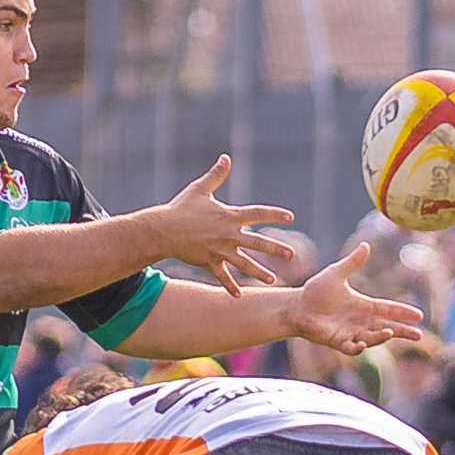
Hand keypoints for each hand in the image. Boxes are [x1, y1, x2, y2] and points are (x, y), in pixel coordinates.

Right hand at [159, 155, 294, 296]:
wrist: (163, 230)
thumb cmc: (181, 208)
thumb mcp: (200, 189)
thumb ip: (216, 175)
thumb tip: (226, 157)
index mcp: (229, 216)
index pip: (258, 213)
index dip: (274, 214)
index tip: (290, 216)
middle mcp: (228, 234)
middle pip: (257, 242)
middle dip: (275, 249)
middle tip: (292, 255)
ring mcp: (219, 250)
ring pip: (244, 264)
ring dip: (259, 272)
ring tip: (273, 280)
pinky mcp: (209, 262)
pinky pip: (222, 276)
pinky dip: (230, 286)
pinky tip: (239, 296)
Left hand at [287, 243, 424, 354]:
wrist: (296, 306)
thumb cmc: (315, 291)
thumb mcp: (336, 274)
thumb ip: (352, 262)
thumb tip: (366, 245)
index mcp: (363, 305)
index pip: (388, 309)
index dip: (403, 311)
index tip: (419, 315)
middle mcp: (360, 321)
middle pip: (387, 328)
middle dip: (403, 332)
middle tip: (419, 335)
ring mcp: (350, 333)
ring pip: (372, 338)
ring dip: (381, 337)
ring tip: (390, 333)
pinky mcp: (337, 341)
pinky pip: (351, 348)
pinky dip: (358, 347)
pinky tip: (363, 344)